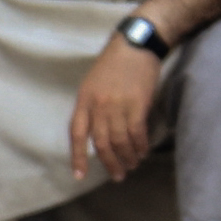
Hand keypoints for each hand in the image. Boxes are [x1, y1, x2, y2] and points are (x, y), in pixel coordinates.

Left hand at [69, 37, 161, 182]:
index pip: (77, 133)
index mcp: (84, 99)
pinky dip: (140, 146)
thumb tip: (98, 134)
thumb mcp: (93, 83)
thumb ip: (92, 107)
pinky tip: (143, 152)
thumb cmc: (114, 63)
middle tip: (118, 175)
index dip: (77, 156)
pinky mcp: (138, 104)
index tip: (79, 175)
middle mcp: (99, 105)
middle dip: (109, 163)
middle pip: (101, 143)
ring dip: (127, 157)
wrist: (136, 44)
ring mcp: (118, 105)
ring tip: (132, 165)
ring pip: (120, 141)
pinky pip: (137, 133)